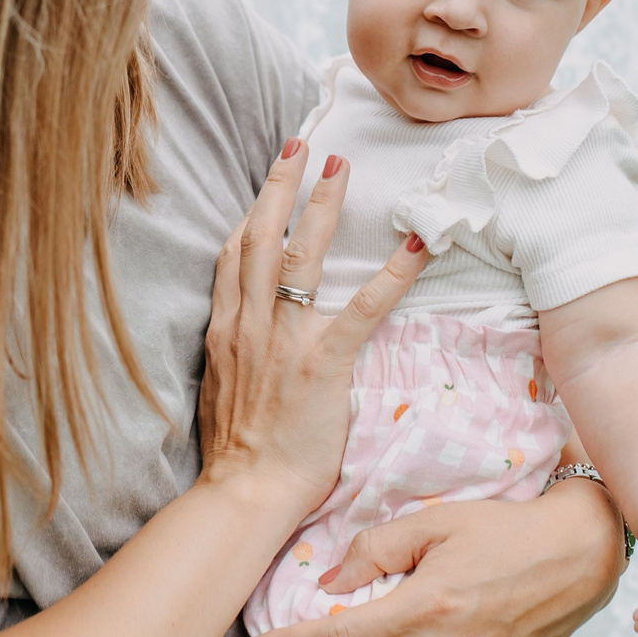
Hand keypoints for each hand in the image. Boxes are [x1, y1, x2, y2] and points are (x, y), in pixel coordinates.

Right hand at [195, 141, 430, 521]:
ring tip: (338, 168)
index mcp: (224, 331)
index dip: (251, 212)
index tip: (268, 182)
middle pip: (261, 237)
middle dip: (279, 185)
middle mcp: (248, 324)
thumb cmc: (237, 454)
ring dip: (320, 206)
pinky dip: (391, 271)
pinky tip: (416, 244)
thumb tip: (248, 343)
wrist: (244, 491)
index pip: (233, 256)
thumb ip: (234, 357)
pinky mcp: (321, 360)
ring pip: (299, 255)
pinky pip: (362, 305)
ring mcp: (283, 339)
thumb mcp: (221, 392)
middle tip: (300, 145)